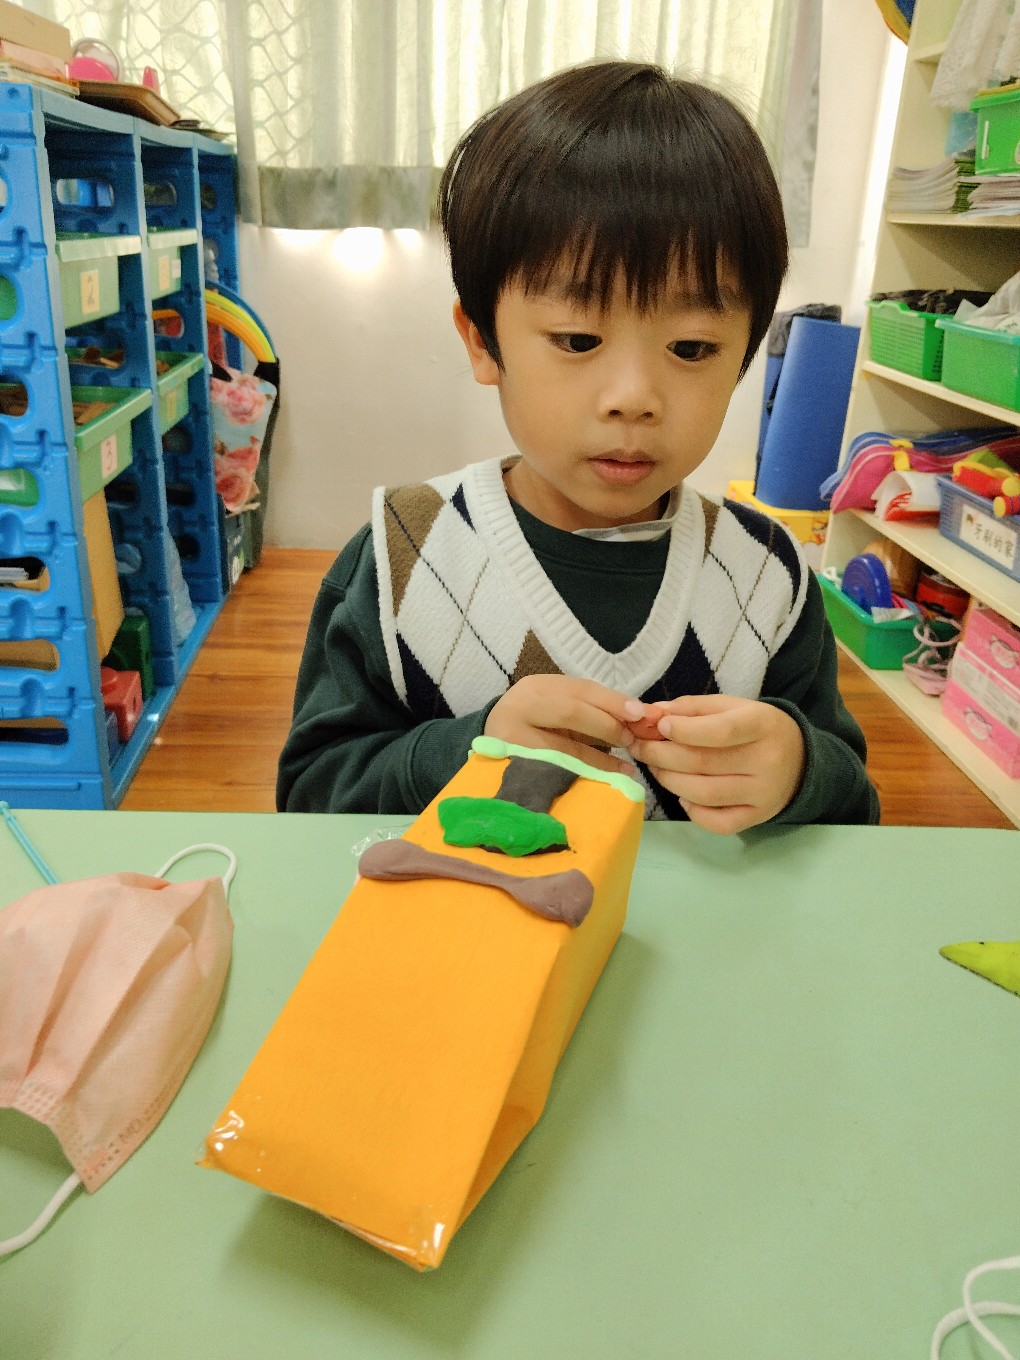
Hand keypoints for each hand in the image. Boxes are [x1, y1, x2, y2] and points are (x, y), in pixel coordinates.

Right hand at [485, 675, 637, 775]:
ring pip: (563, 745)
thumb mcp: (555, 708)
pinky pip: (557, 769)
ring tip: (626, 764)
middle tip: (631, 739)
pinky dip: (586, 773)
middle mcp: (520, 706)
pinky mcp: (514, 765)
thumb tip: (635, 718)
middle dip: (606, 724)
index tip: (640, 713)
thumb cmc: (533, 727)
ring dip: (600, 756)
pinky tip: (606, 777)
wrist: (490, 749)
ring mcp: (512, 737)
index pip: (579, 689)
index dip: (612, 700)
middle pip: (571, 712)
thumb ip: (588, 709)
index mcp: (535, 687)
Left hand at [628, 694, 804, 833]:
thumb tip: (653, 714)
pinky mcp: (757, 817)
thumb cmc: (757, 728)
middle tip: (641, 747)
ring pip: (704, 794)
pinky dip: (693, 811)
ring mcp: (763, 794)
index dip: (683, 730)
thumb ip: (693, 708)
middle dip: (661, 755)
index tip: (659, 726)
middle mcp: (767, 762)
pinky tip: (683, 795)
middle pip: (703, 763)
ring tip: (656, 768)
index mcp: (762, 725)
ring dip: (669, 781)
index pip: (720, 731)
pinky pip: (717, 822)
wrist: (800, 760)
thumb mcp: (732, 707)